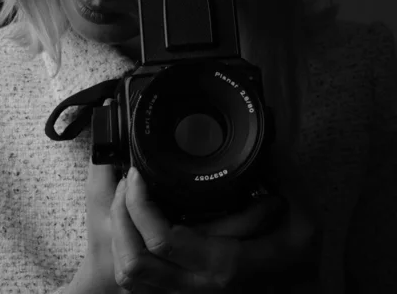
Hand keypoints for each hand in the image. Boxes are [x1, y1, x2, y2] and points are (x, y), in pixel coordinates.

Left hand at [79, 147, 321, 292]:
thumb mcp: (306, 221)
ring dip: (120, 236)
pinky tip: (134, 229)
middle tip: (127, 183)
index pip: (162, 239)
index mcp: (224, 265)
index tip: (138, 173)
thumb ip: (285, 178)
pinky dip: (128, 255)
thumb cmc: (301, 266)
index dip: (140, 205)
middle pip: (134, 262)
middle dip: (120, 216)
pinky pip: (140, 287)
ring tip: (126, 201)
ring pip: (132, 277)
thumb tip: (263, 146)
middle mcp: (199, 289)